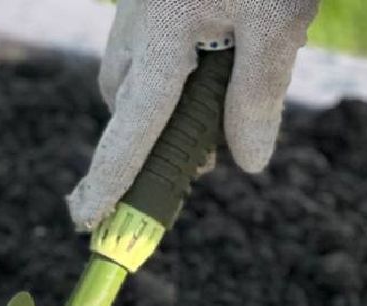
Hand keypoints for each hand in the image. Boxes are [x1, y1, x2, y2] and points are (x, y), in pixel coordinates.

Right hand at [67, 0, 318, 229]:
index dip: (110, 180)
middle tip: (197, 165)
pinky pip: (144, 46)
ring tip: (208, 116)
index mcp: (164, 34)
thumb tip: (248, 163)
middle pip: (125, 105)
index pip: (131, 127)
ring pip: (130, 75)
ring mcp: (137, 4)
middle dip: (147, 142)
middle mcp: (137, 23)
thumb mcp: (279, 18)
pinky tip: (206, 57)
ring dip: (157, 106)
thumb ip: (258, 93)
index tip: (86, 221)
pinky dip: (166, 71)